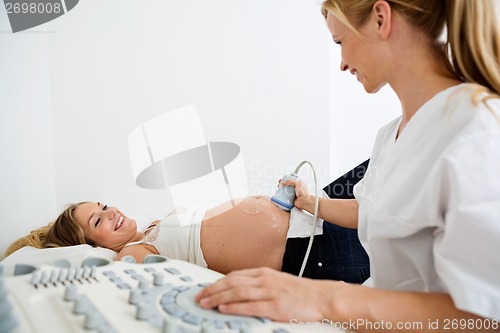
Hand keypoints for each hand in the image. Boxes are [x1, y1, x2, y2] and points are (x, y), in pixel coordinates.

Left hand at [195, 267, 328, 321]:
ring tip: (206, 303)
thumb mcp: (277, 281)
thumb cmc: (301, 292)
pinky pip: (250, 305)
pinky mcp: (275, 306)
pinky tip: (224, 309)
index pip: (234, 276)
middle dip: (213, 290)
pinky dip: (235, 307)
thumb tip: (241, 289)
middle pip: (232, 282)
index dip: (217, 282)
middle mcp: (264, 280)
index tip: (206, 288)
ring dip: (218, 297)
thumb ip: (260, 284)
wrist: (321, 297)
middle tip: (200, 297)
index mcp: (264, 273)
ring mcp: (269, 292)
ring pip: (238, 292)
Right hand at [281, 178, 313, 211]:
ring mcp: (293, 194)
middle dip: (283, 184)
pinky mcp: (291, 198)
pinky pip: (285, 197)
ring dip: (282, 190)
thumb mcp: (298, 183)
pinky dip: (282, 196)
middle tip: (279, 184)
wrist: (304, 202)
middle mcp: (296, 189)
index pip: (291, 180)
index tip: (282, 179)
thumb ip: (291, 181)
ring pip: (286, 191)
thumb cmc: (304, 193)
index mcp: (298, 184)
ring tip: (279, 189)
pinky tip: (280, 195)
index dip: (286, 179)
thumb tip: (284, 182)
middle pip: (287, 185)